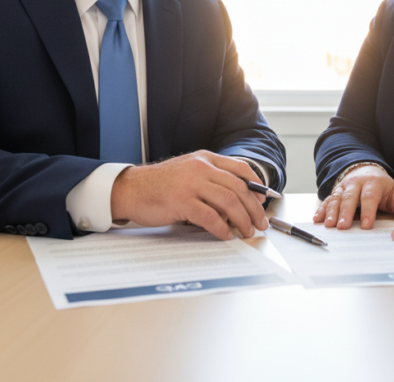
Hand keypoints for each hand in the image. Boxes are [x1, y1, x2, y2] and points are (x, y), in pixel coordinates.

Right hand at [110, 151, 269, 239]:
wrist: (130, 189)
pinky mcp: (181, 201)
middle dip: (253, 209)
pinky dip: (221, 228)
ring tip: (246, 231)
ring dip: (242, 220)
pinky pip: (210, 216)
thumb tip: (237, 202)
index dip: (256, 185)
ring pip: (228, 202)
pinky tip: (225, 236)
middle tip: (260, 223)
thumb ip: (210, 181)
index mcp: (204, 159)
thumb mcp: (188, 173)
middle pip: (238, 188)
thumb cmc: (159, 185)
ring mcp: (191, 183)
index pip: (240, 168)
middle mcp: (200, 168)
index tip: (263, 201)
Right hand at [313, 164, 393, 229]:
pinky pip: (327, 200)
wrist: (366, 169)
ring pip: (336, 199)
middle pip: (350, 198)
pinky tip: (317, 219)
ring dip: (331, 212)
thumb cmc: (381, 185)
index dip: (368, 211)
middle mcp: (356, 184)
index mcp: (373, 183)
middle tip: (343, 227)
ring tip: (329, 225)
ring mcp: (343, 187)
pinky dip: (321, 209)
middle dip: (345, 213)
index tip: (367, 226)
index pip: (370, 197)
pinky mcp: (335, 192)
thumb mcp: (393, 192)